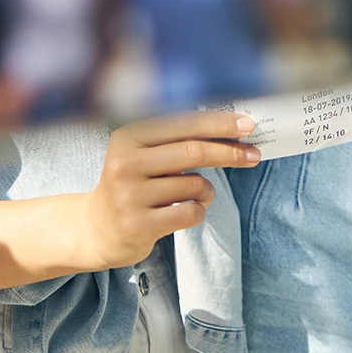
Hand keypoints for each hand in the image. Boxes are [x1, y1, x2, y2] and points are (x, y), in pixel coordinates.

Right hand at [77, 111, 258, 269]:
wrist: (98, 229)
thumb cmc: (133, 185)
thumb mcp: (143, 153)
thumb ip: (178, 139)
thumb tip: (231, 127)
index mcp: (128, 136)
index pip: (182, 123)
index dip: (218, 123)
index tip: (248, 124)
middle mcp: (125, 163)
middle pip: (192, 151)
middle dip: (229, 152)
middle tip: (253, 155)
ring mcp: (130, 196)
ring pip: (194, 185)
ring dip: (206, 190)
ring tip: (193, 195)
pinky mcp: (139, 226)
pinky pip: (190, 212)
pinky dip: (198, 210)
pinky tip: (184, 212)